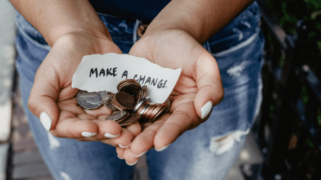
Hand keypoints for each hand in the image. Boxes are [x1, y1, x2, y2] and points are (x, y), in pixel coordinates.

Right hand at [28, 32, 141, 146]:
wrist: (86, 38)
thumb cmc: (63, 55)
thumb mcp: (47, 74)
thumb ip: (41, 99)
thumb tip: (48, 123)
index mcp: (62, 114)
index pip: (68, 128)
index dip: (80, 130)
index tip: (93, 128)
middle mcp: (82, 117)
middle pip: (93, 131)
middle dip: (106, 133)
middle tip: (120, 133)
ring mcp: (101, 111)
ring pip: (111, 127)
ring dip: (123, 132)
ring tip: (134, 133)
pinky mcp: (117, 104)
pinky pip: (125, 114)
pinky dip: (133, 119)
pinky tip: (141, 121)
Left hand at [116, 29, 223, 163]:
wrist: (162, 36)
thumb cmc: (186, 47)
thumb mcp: (203, 62)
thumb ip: (210, 85)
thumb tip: (204, 110)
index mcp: (189, 107)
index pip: (181, 122)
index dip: (171, 132)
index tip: (160, 142)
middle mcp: (169, 112)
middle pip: (158, 129)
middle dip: (147, 141)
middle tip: (134, 151)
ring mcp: (149, 107)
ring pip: (141, 127)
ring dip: (131, 140)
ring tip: (122, 152)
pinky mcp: (132, 101)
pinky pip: (125, 114)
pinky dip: (119, 125)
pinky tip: (110, 135)